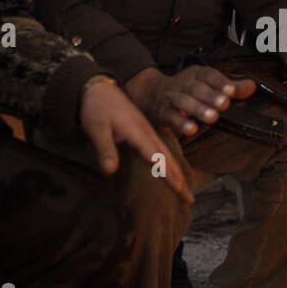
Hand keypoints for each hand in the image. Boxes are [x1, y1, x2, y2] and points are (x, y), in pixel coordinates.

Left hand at [78, 77, 193, 202]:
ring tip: (185, 191)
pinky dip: (169, 164)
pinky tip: (171, 170)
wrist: (97, 88)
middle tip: (190, 199)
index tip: (180, 190)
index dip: (168, 176)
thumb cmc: (96, 108)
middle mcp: (147, 133)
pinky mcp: (144, 132)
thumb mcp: (97, 129)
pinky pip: (161, 150)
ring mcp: (147, 132)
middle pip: (167, 159)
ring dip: (177, 173)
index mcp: (138, 133)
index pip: (156, 159)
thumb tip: (109, 172)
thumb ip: (105, 150)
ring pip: (166, 155)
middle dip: (179, 180)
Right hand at [122, 66, 257, 138]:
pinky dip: (180, 123)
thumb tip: (252, 87)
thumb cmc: (185, 90)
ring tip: (212, 117)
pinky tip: (191, 129)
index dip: (220, 82)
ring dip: (198, 109)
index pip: (209, 75)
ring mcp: (171, 98)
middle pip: (196, 88)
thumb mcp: (207, 84)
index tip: (232, 90)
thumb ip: (230, 87)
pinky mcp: (162, 113)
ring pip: (183, 102)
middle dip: (211, 96)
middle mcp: (183, 84)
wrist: (149, 94)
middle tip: (224, 103)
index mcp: (196, 75)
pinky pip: (170, 118)